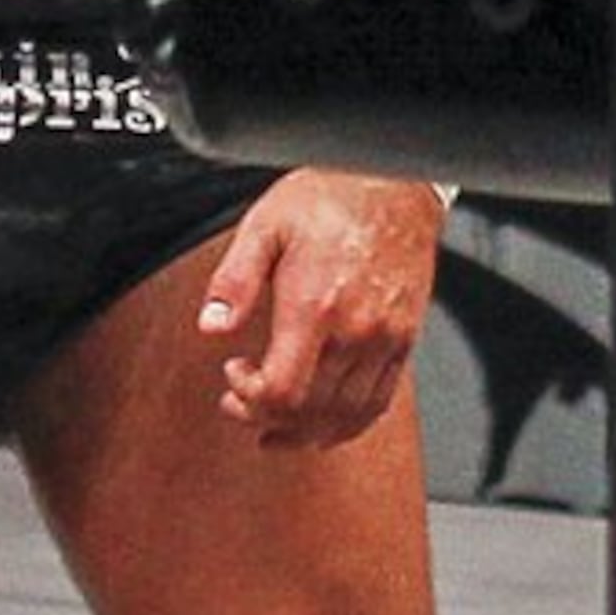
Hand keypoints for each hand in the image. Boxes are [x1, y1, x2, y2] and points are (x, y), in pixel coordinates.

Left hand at [196, 171, 445, 449]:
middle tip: (242, 402)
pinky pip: (378, 403)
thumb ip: (234, 280)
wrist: (392, 182)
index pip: (282, 391)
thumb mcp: (266, 225)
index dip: (248, 399)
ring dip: (305, 432)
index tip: (233, 374)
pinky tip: (325, 421)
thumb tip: (211, 325)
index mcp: (314, 305)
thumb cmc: (330, 197)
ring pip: (345, 417)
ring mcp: (384, 340)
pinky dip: (348, 424)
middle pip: (310, 412)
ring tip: (277, 425)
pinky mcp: (405, 341)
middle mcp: (355, 330)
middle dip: (267, 417)